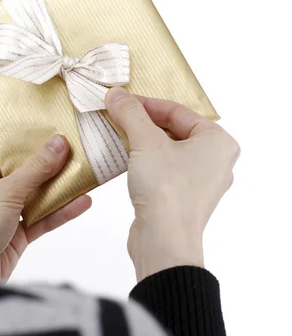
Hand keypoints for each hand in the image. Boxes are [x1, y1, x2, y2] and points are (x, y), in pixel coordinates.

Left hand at [0, 134, 91, 280]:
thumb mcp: (4, 192)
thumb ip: (35, 169)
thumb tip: (59, 142)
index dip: (18, 129)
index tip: (45, 117)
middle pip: (20, 164)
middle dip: (46, 156)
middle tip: (75, 139)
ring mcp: (0, 209)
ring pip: (34, 191)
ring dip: (58, 184)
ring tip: (86, 168)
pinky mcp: (15, 232)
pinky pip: (40, 216)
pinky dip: (60, 210)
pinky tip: (83, 201)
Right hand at [105, 87, 239, 280]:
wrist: (164, 241)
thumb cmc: (166, 190)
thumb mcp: (145, 142)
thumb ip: (131, 113)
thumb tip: (116, 94)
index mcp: (218, 142)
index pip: (178, 111)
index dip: (146, 104)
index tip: (120, 101)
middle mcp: (215, 162)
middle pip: (174, 130)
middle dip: (143, 123)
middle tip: (117, 117)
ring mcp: (200, 183)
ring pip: (168, 152)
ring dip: (142, 143)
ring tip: (118, 136)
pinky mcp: (183, 200)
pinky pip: (164, 172)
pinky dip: (145, 163)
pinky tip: (125, 162)